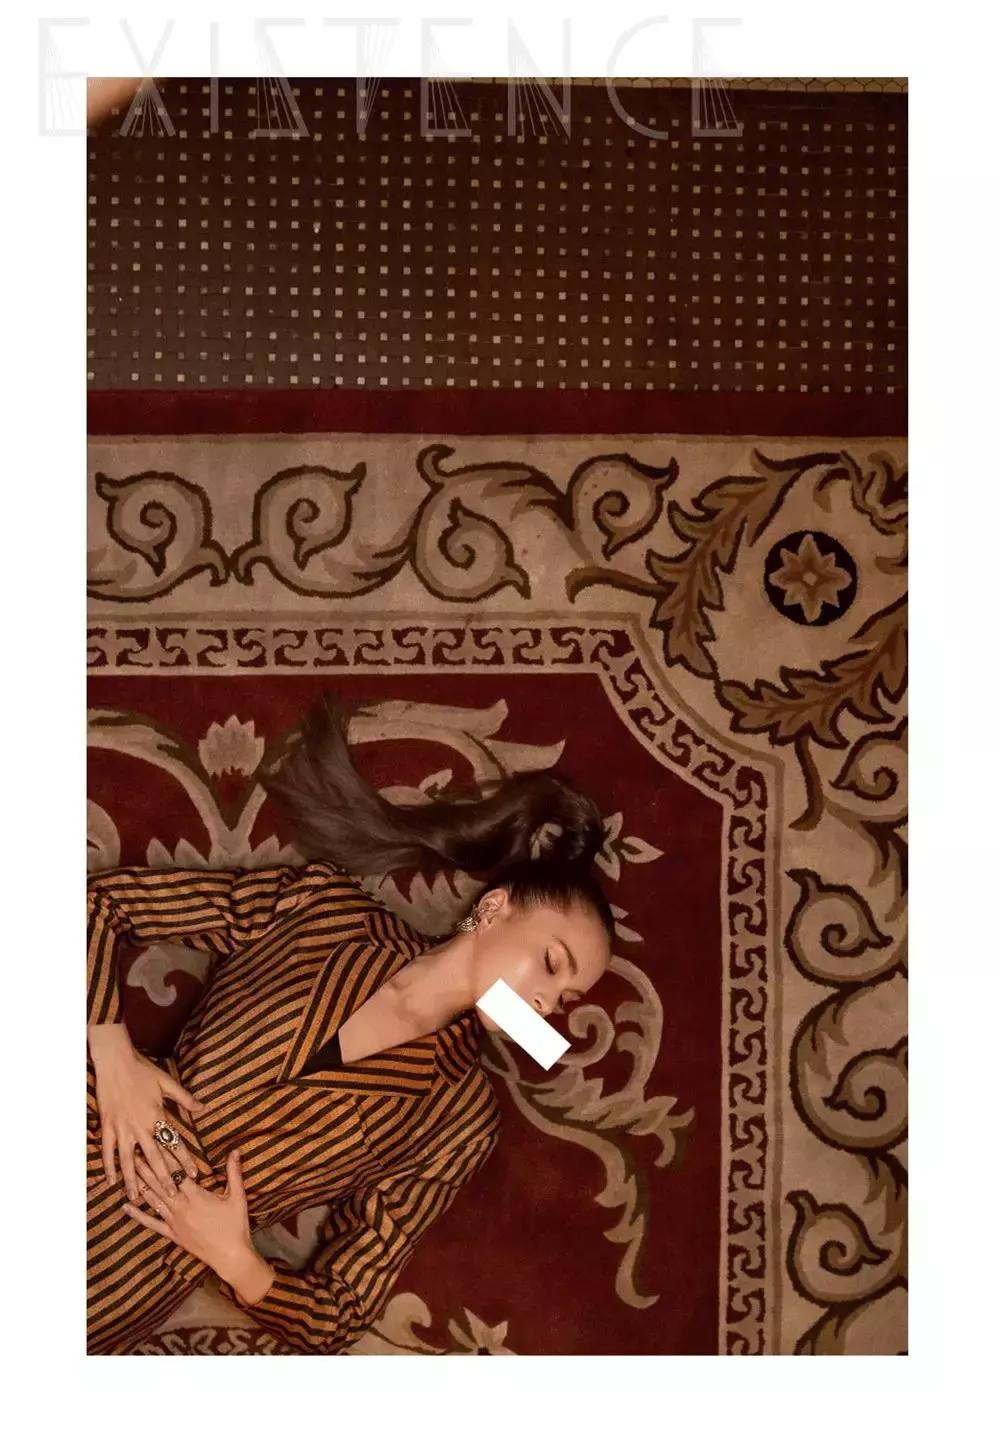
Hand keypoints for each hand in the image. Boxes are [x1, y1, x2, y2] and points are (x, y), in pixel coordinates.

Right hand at [88, 1021, 205, 1200]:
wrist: (116, 1061)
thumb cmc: (143, 1070)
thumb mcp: (167, 1083)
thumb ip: (185, 1099)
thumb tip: (204, 1108)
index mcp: (157, 1116)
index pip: (174, 1143)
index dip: (184, 1160)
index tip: (193, 1175)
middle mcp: (140, 1126)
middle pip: (154, 1158)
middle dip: (164, 1178)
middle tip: (172, 1196)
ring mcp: (122, 1128)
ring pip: (129, 1160)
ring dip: (134, 1180)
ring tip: (139, 1198)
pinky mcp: (108, 1127)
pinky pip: (108, 1151)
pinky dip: (109, 1167)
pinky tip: (112, 1181)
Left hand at [123, 1149, 274, 1303]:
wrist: (230, 1256)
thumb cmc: (235, 1225)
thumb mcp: (237, 1196)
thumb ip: (234, 1172)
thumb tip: (236, 1151)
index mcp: (196, 1196)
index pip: (177, 1172)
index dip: (166, 1157)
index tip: (156, 1144)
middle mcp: (181, 1207)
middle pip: (161, 1184)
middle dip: (148, 1167)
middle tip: (136, 1152)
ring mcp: (174, 1222)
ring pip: (153, 1200)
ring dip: (141, 1184)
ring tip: (130, 1171)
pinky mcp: (172, 1234)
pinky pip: (151, 1223)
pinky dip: (138, 1215)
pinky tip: (125, 1207)